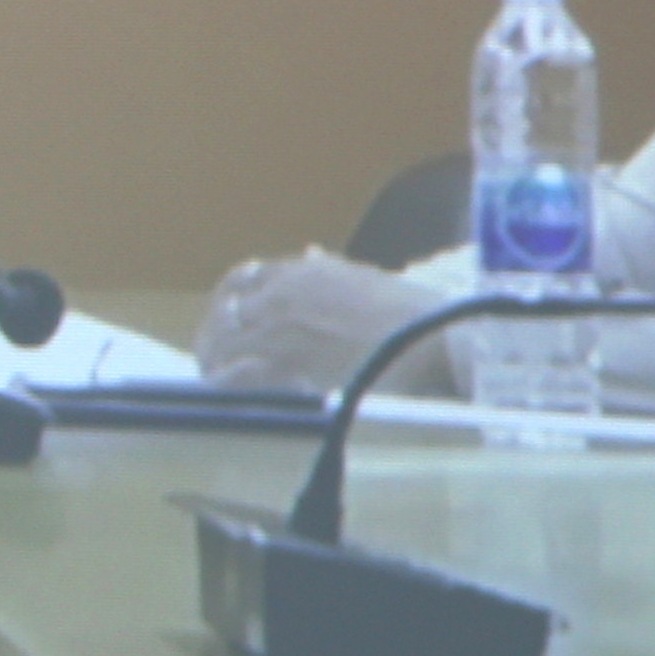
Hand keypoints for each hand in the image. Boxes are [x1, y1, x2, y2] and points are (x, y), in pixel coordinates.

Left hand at [197, 248, 450, 395]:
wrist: (439, 345)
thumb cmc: (418, 320)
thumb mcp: (369, 280)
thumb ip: (332, 271)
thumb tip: (310, 254)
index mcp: (304, 272)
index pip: (244, 280)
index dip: (232, 304)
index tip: (230, 322)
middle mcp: (283, 294)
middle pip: (225, 313)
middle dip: (218, 336)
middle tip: (215, 362)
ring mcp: (278, 330)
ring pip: (222, 344)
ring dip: (217, 363)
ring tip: (218, 385)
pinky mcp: (282, 368)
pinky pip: (234, 377)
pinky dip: (225, 387)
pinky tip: (226, 401)